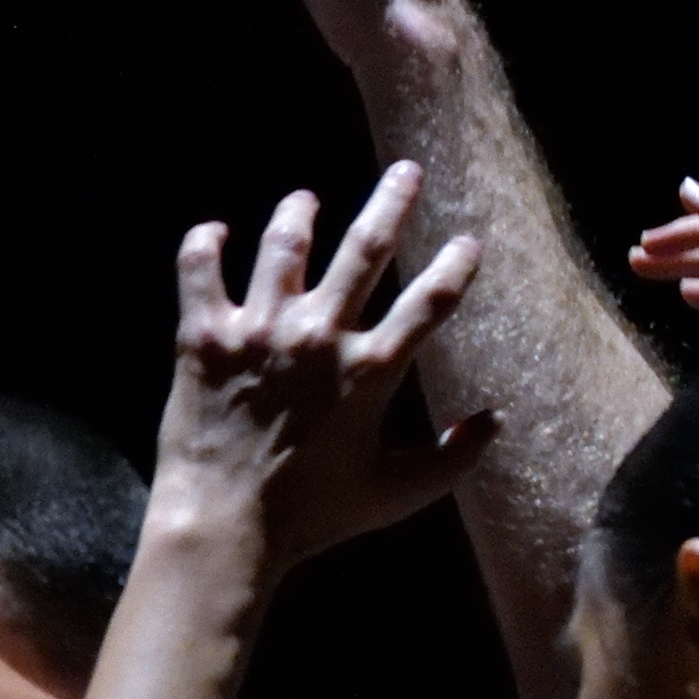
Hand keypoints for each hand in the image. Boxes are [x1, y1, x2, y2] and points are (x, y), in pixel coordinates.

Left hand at [157, 163, 489, 575]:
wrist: (225, 527)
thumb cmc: (315, 515)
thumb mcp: (398, 492)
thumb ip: (455, 456)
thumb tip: (497, 421)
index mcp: (373, 369)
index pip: (431, 299)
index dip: (456, 265)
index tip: (468, 241)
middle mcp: (320, 337)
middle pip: (367, 248)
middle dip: (393, 202)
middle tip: (405, 172)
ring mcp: (260, 331)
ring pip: (284, 245)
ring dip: (299, 212)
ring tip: (305, 199)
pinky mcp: (204, 338)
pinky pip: (201, 270)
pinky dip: (205, 244)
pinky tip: (214, 232)